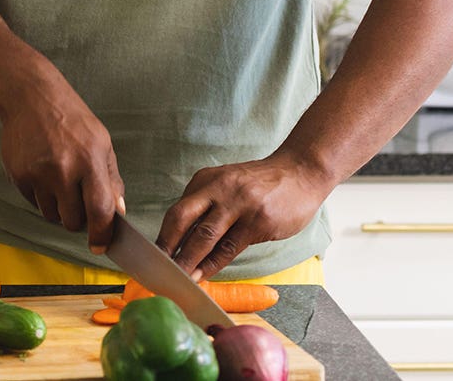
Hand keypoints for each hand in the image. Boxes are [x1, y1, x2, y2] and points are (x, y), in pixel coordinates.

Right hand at [0, 79, 123, 251]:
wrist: (30, 97)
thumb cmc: (72, 120)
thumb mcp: (101, 143)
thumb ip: (111, 179)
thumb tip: (117, 212)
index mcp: (89, 160)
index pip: (99, 210)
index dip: (102, 234)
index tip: (100, 246)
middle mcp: (63, 169)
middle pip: (73, 221)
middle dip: (78, 220)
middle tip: (78, 201)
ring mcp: (37, 174)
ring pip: (52, 216)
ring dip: (58, 209)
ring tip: (59, 181)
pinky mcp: (18, 176)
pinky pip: (33, 203)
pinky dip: (41, 197)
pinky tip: (42, 172)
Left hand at [157, 154, 332, 279]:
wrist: (301, 173)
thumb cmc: (261, 184)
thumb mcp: (227, 184)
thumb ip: (206, 205)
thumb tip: (181, 239)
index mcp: (205, 180)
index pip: (176, 211)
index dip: (162, 235)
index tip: (151, 256)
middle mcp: (218, 189)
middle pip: (181, 218)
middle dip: (167, 246)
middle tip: (157, 269)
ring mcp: (238, 205)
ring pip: (204, 236)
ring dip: (188, 260)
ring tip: (178, 278)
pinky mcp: (257, 221)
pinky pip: (229, 247)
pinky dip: (213, 264)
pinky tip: (203, 275)